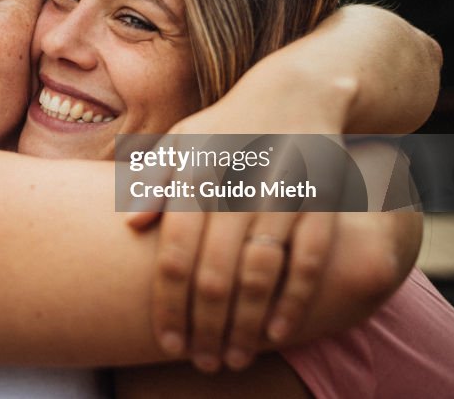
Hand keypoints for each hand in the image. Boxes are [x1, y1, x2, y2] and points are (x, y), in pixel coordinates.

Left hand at [128, 68, 344, 371]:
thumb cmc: (227, 126)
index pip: (174, 251)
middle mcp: (236, 185)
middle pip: (214, 271)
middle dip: (206, 325)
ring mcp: (281, 193)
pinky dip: (295, 298)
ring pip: (259, 272)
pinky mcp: (321, 200)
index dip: (169, 301)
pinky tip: (278, 333)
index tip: (167, 341)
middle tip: (201, 362)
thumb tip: (132, 224)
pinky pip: (308, 258)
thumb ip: (154, 179)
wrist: (297, 92)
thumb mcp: (183, 139)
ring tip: (232, 358)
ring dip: (245, 322)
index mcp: (195, 173)